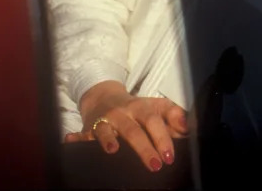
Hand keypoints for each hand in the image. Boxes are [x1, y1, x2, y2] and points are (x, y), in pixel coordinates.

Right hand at [72, 81, 187, 171]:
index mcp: (143, 107)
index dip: (163, 137)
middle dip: (144, 148)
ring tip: (113, 151)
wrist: (105, 96)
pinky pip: (83, 134)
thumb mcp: (157, 107)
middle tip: (154, 165)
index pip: (155, 121)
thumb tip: (189, 127)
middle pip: (134, 130)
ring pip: (107, 130)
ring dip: (109, 140)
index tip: (169, 156)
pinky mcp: (89, 127)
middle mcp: (124, 112)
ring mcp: (105, 119)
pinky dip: (77, 138)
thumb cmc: (137, 108)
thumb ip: (174, 116)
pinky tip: (72, 140)